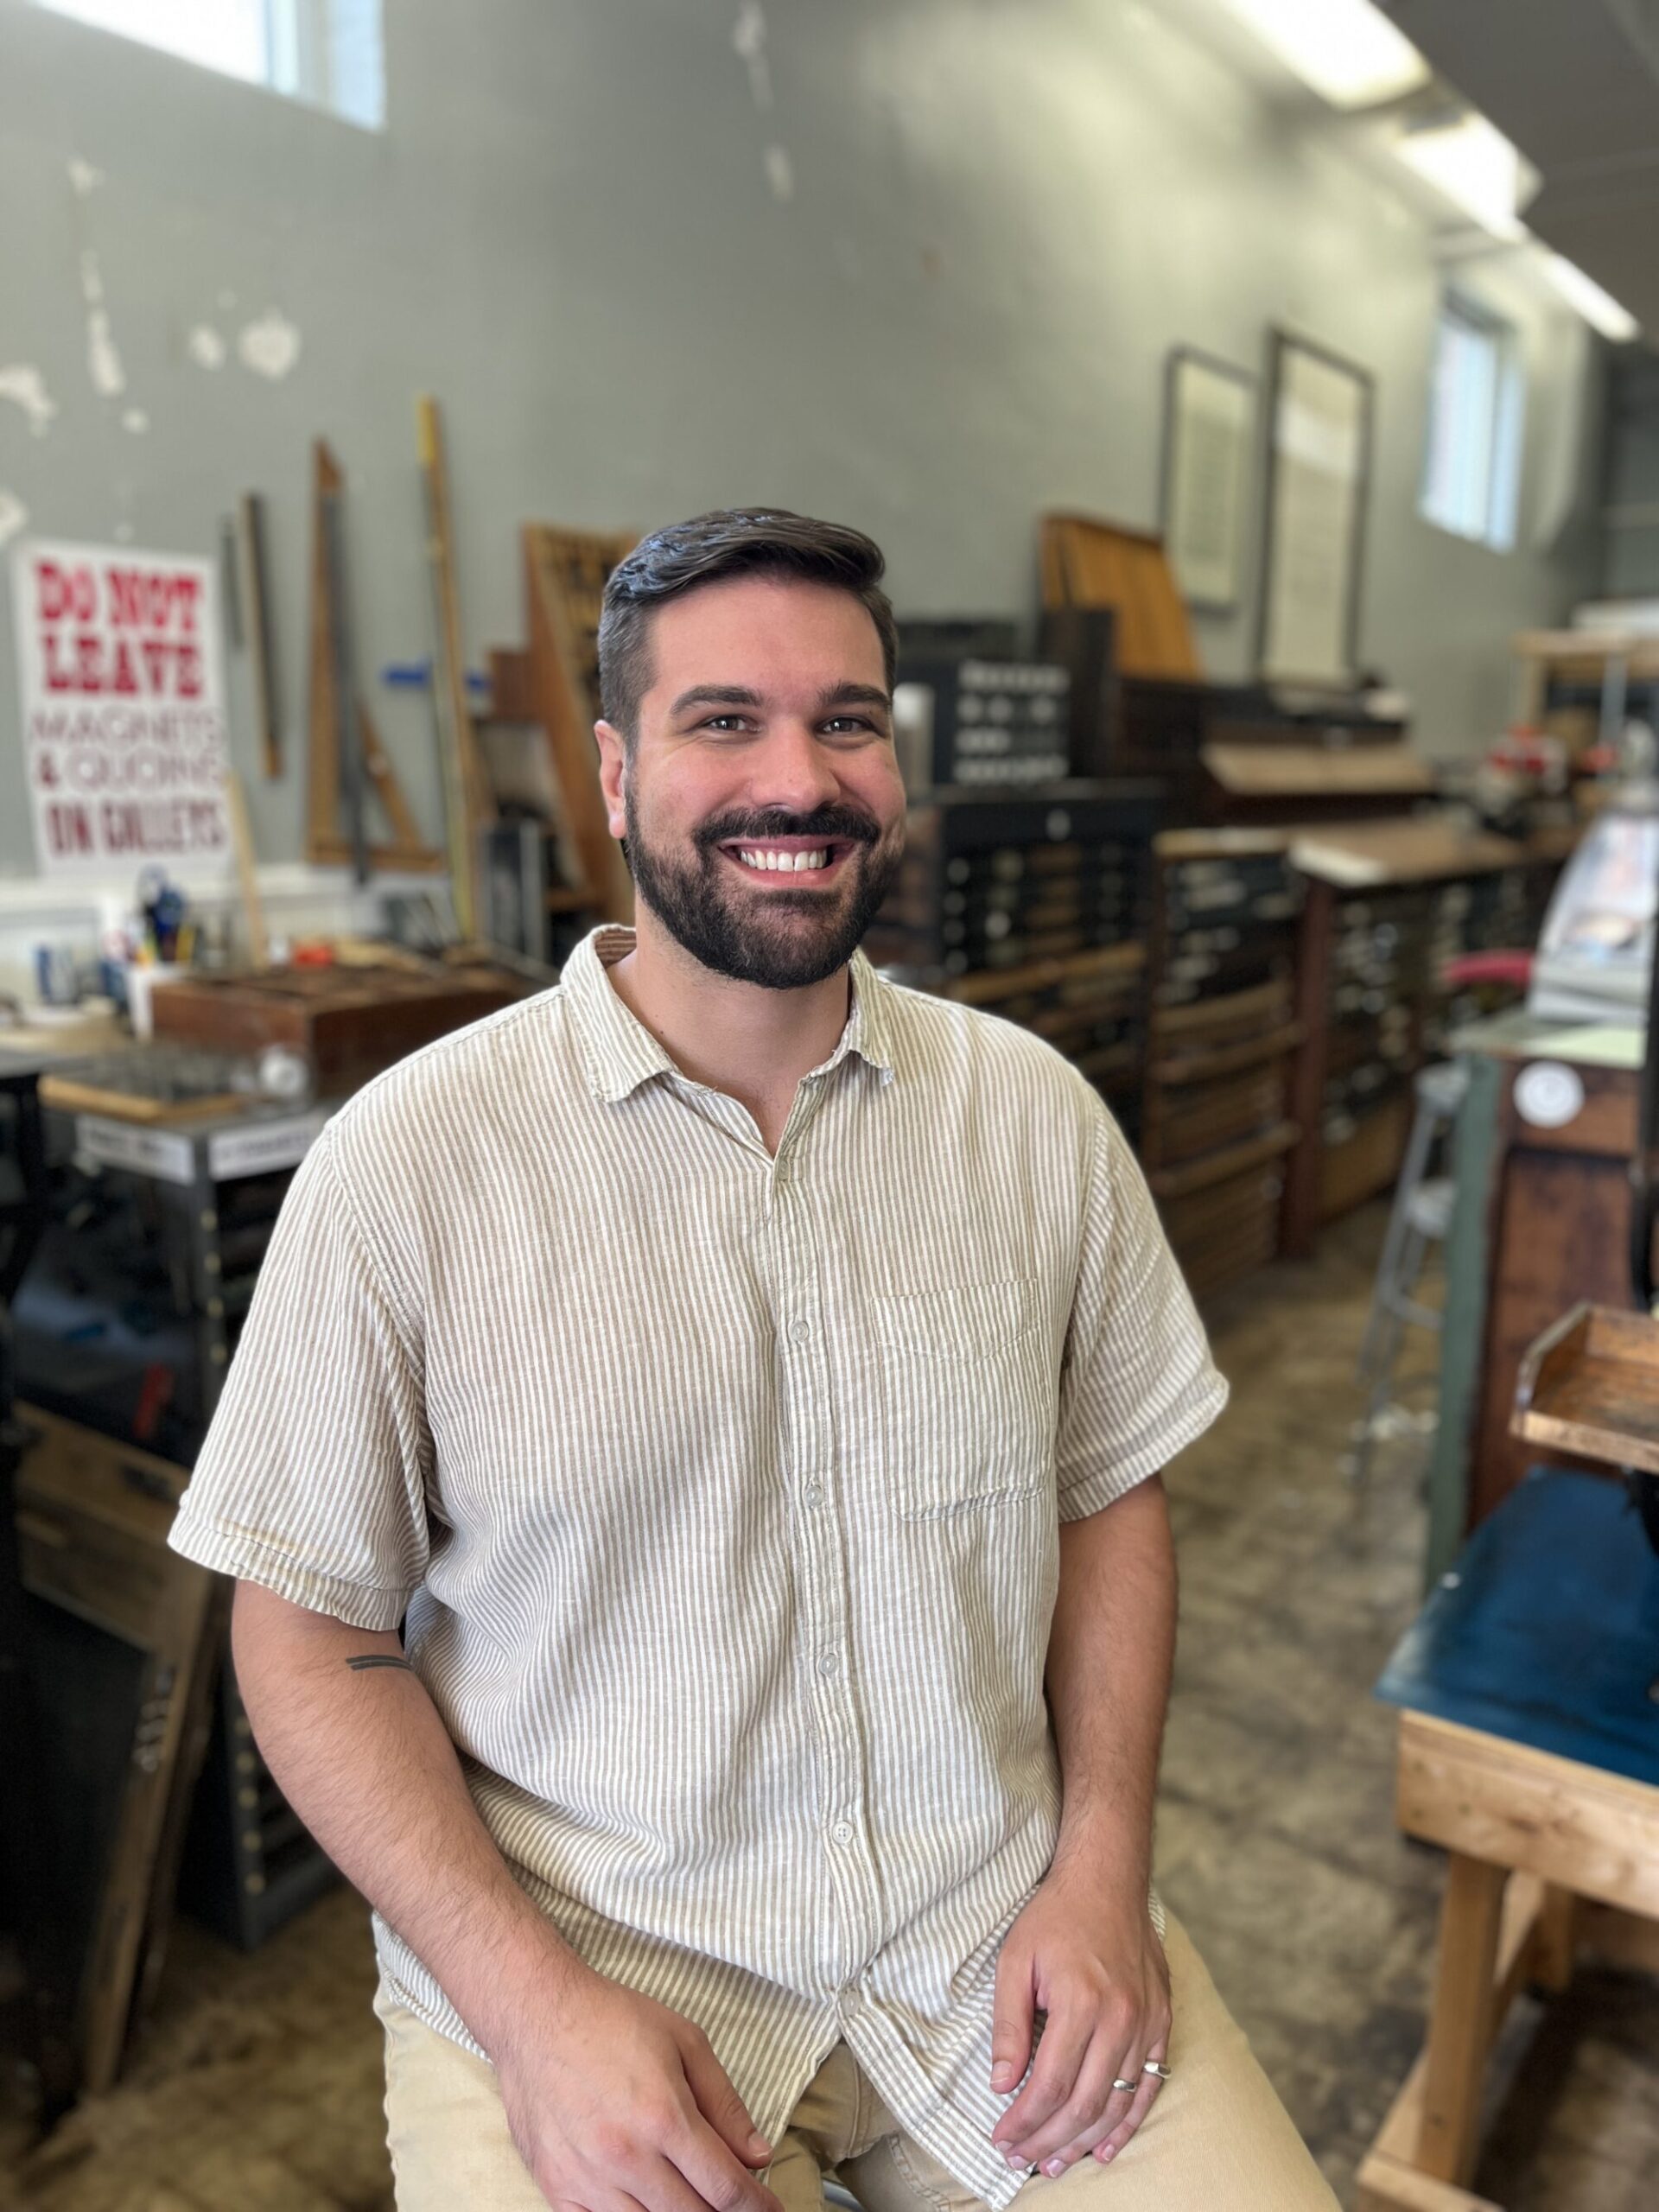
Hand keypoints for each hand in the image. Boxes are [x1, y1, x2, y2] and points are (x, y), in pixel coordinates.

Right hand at [493, 1966, 785, 2211]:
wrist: (536, 2015)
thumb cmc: (611, 2020)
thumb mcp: (685, 2041)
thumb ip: (724, 2103)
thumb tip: (757, 2155)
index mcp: (664, 2116)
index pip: (725, 2187)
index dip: (755, 2205)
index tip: (768, 2208)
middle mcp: (626, 2155)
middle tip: (731, 2200)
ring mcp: (587, 2178)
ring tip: (689, 2195)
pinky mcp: (556, 2188)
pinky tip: (645, 2201)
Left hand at [988, 1871, 1170, 2177]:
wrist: (1107, 1879)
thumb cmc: (1055, 1917)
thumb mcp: (1015, 1960)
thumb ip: (1009, 2025)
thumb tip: (1001, 2083)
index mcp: (1081, 2002)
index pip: (1051, 2084)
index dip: (1025, 2121)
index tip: (1001, 2139)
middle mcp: (1120, 2017)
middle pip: (1085, 2103)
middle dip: (1049, 2141)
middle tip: (1022, 2160)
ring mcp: (1147, 2021)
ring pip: (1118, 2102)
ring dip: (1085, 2141)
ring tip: (1056, 2163)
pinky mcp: (1162, 2020)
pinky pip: (1150, 2084)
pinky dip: (1129, 2122)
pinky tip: (1107, 2146)